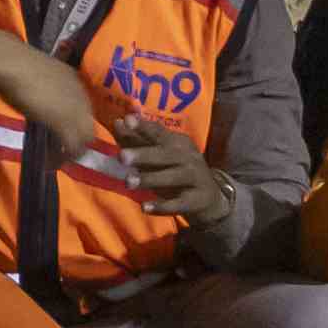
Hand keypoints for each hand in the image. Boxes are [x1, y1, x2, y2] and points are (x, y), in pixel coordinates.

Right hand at [0, 23, 102, 159]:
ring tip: (56, 162)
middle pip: (88, 127)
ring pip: (83, 139)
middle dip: (77, 143)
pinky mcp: (64, 122)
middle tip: (63, 155)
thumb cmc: (16, 66)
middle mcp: (80, 95)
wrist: (11, 64)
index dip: (75, 126)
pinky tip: (50, 163)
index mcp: (74, 82)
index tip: (63, 137)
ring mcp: (74, 109)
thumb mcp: (38, 79)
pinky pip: (70, 146)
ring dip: (71, 153)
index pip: (84, 111)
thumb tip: (41, 107)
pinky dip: (61, 158)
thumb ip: (46, 92)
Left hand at [111, 112, 233, 240]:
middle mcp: (187, 157)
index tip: (127, 119)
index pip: (159, 132)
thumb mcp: (160, 154)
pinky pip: (178, 204)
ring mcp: (194, 178)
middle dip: (143, 154)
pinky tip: (144, 208)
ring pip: (171, 177)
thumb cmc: (177, 170)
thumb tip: (117, 122)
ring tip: (128, 181)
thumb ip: (138, 140)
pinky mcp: (195, 200)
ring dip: (149, 179)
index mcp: (177, 142)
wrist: (209, 198)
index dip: (144, 126)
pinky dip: (162, 206)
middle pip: (165, 154)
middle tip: (122, 156)